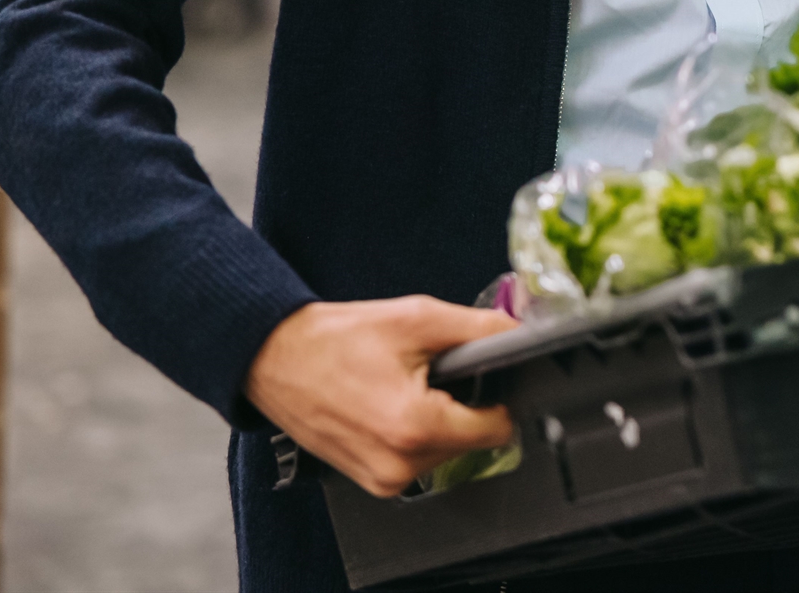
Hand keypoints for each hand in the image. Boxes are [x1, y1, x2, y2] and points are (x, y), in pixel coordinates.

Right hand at [245, 296, 518, 498]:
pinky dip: (415, 430)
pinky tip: (392, 401)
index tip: (488, 372)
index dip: (501, 395)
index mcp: (414, 427)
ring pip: (446, 449)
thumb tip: (522, 332)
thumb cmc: (337, 339)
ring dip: (439, 417)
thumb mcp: (418, 318)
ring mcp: (382, 479)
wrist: (276, 359)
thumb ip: (480, 329)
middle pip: (472, 439)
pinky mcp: (370, 480)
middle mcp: (399, 466)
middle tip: (432, 370)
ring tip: (407, 384)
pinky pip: (417, 458)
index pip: (497, 429)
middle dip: (464, 402)